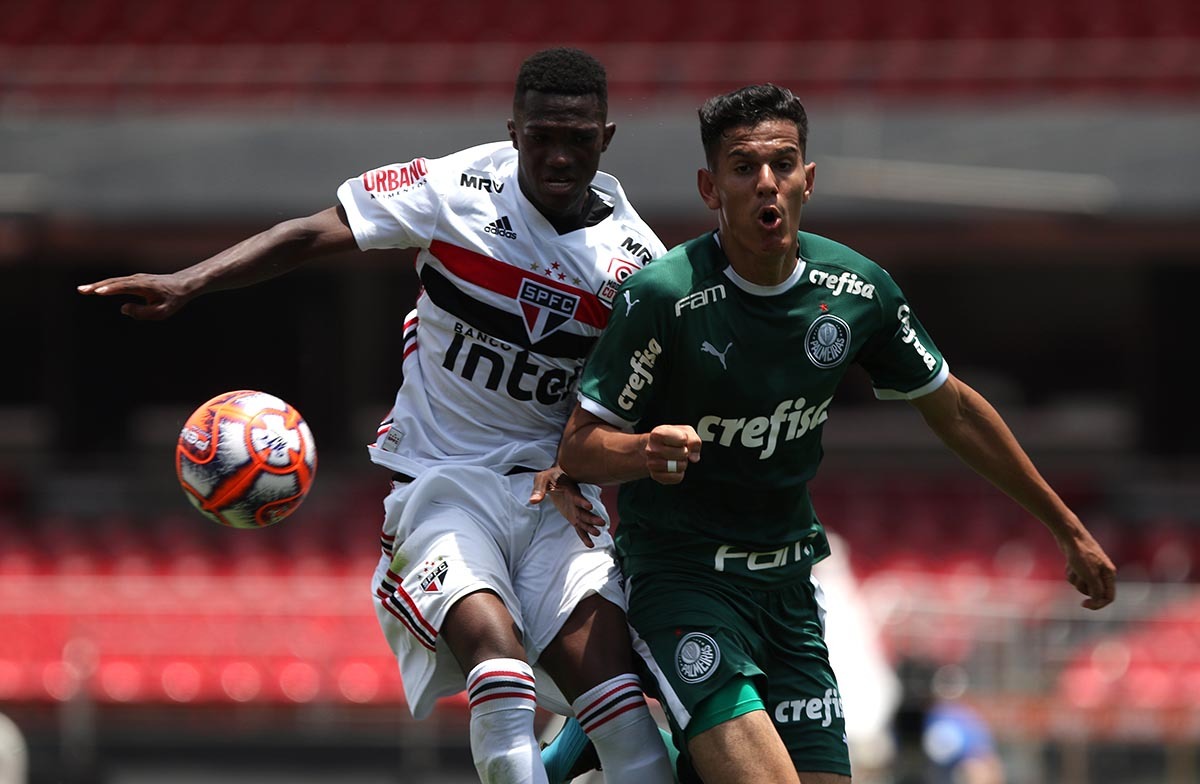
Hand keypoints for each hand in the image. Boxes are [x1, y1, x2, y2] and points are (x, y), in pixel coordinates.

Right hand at [77, 272, 193, 319]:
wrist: (182, 284)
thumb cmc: (173, 299)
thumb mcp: (162, 312)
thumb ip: (143, 313)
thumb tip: (124, 308)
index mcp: (144, 286)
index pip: (124, 287)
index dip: (110, 289)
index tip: (97, 292)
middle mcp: (137, 279)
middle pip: (114, 282)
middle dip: (97, 286)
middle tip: (81, 290)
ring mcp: (135, 278)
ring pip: (113, 281)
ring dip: (97, 285)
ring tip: (82, 290)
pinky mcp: (134, 280)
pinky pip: (117, 283)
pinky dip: (105, 285)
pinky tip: (95, 290)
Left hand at [530, 466, 605, 547]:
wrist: (557, 477)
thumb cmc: (549, 477)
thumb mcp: (541, 480)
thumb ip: (538, 490)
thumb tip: (533, 501)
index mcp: (570, 490)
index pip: (577, 497)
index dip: (583, 502)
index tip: (590, 507)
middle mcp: (576, 501)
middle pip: (584, 511)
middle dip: (592, 517)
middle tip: (601, 523)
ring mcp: (575, 510)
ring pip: (584, 520)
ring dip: (590, 527)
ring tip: (598, 534)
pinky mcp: (573, 516)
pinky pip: (579, 527)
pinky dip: (584, 536)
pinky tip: (590, 544)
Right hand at [645, 425, 700, 484]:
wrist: (658, 447)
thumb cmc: (672, 438)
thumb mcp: (685, 432)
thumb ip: (693, 440)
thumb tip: (693, 458)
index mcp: (657, 434)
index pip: (682, 439)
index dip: (685, 440)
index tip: (680, 439)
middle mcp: (651, 449)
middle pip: (682, 454)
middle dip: (686, 452)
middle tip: (679, 450)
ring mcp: (651, 464)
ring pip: (678, 467)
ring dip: (682, 464)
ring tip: (677, 458)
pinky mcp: (655, 476)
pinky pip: (676, 478)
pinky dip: (679, 473)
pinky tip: (674, 467)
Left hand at [1059, 530, 1116, 609]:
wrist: (1069, 536)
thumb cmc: (1081, 554)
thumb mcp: (1090, 576)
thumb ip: (1096, 590)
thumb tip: (1097, 600)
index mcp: (1109, 574)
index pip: (1108, 597)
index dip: (1098, 604)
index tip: (1083, 604)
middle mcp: (1102, 572)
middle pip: (1093, 592)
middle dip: (1082, 586)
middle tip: (1079, 575)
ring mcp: (1091, 568)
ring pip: (1081, 584)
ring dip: (1074, 579)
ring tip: (1073, 566)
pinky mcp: (1080, 565)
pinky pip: (1074, 577)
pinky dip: (1070, 572)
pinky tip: (1069, 562)